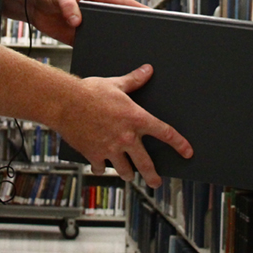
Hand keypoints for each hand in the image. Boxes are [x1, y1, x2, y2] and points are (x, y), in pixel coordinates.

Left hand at [29, 0, 146, 45]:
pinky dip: (101, 52)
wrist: (33, 6)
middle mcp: (98, 13)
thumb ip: (68, 6)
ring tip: (132, 55)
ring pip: (110, 36)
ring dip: (118, 44)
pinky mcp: (81, 38)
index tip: (155, 17)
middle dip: (134, 30)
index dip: (140, 10)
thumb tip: (77, 21)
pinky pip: (95, 46)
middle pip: (121, 23)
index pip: (124, 4)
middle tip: (149, 41)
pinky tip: (108, 61)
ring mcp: (91, 26)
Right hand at [54, 64, 192, 187]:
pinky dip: (101, 168)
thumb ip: (134, 80)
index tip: (188, 152)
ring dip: (128, 174)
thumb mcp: (115, 83)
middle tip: (157, 182)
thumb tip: (148, 70)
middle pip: (146, 164)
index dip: (179, 144)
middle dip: (153, 176)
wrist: (65, 102)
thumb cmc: (89, 91)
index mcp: (136, 119)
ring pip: (125, 170)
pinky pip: (101, 168)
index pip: (165, 133)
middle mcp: (126, 138)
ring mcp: (110, 149)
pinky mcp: (94, 155)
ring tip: (129, 175)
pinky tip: (100, 166)